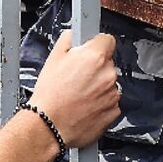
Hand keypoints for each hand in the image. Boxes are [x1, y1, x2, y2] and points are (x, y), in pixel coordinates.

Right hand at [30, 30, 119, 146]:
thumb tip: (72, 36)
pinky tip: (84, 105)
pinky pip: (110, 101)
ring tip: (78, 93)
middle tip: (77, 76)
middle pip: (107, 63)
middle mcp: (108, 74)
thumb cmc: (49, 95)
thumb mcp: (53, 59)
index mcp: (95, 57)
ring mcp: (112, 94)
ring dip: (98, 86)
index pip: (107, 40)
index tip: (91, 49)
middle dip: (95, 67)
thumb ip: (67, 41)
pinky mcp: (113, 111)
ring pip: (109, 83)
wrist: (49, 125)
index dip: (96, 44)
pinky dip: (100, 102)